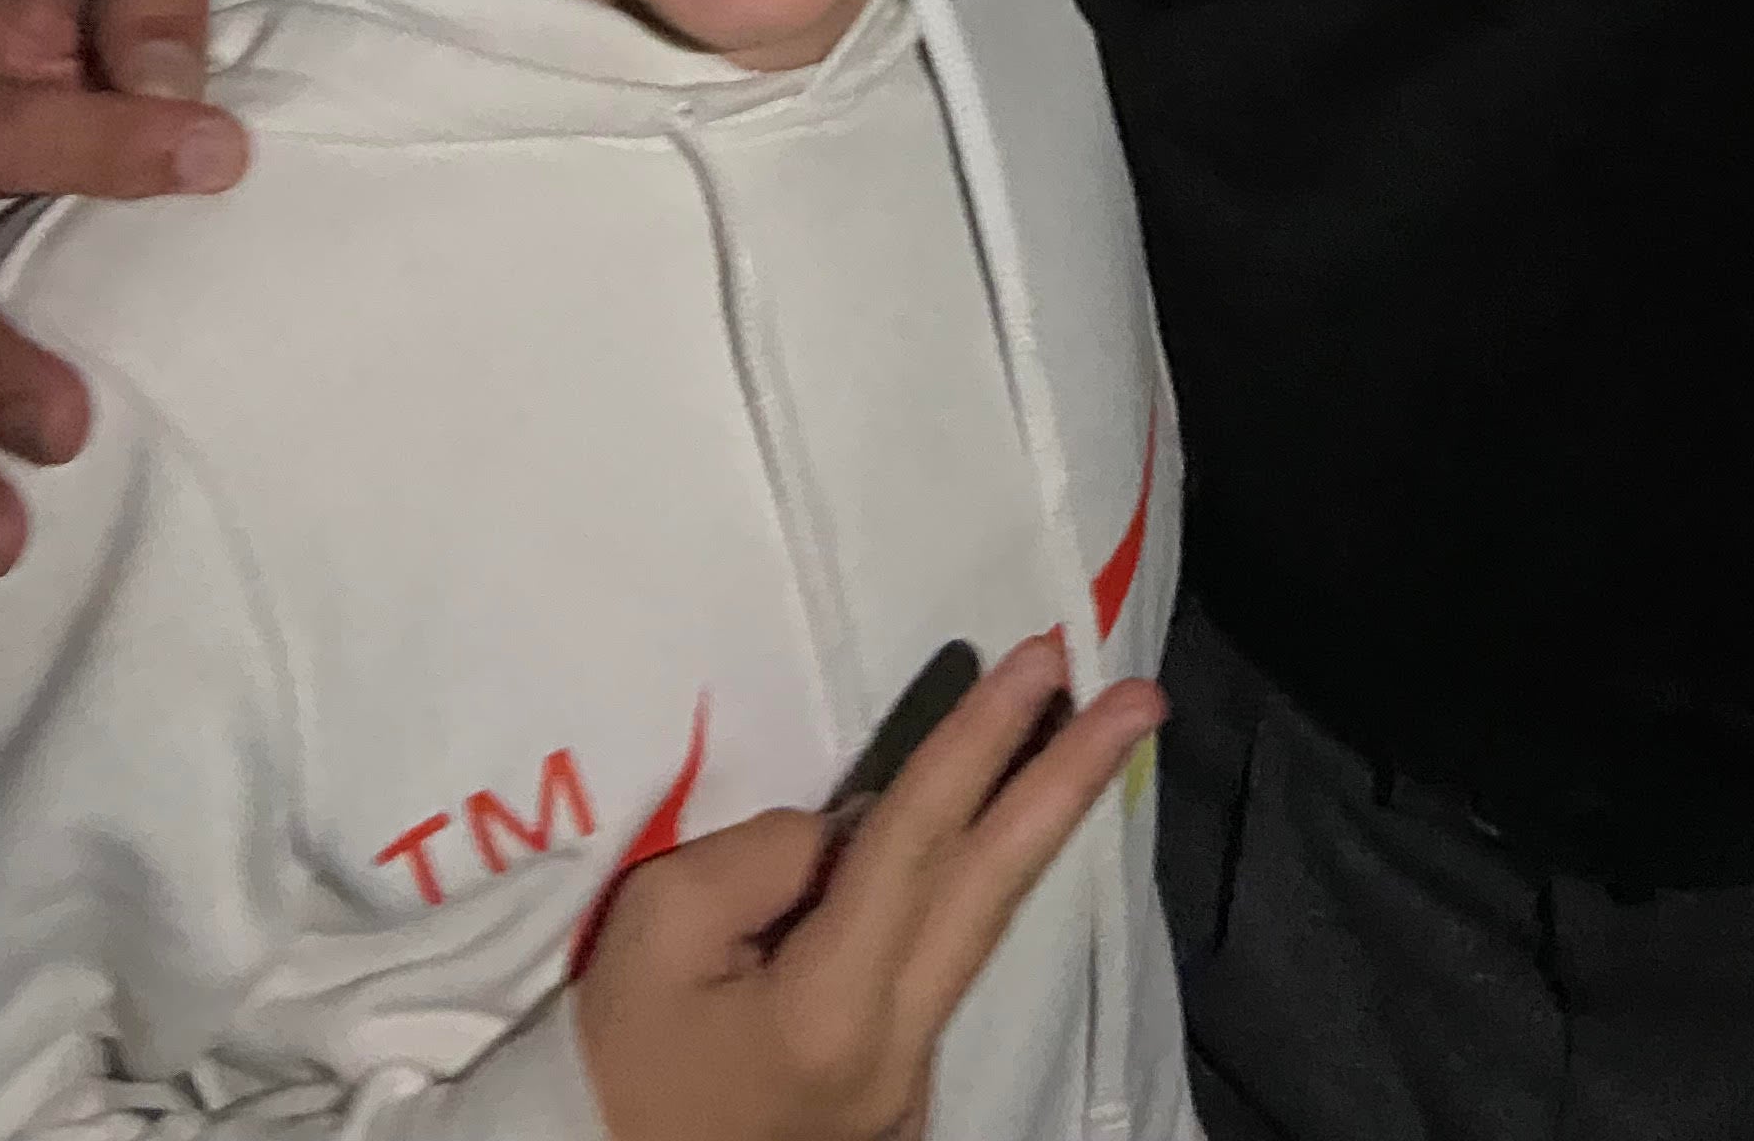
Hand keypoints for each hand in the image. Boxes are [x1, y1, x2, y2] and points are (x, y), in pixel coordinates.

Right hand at [573, 633, 1163, 1140]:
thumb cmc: (609, 1062)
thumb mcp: (654, 932)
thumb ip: (760, 857)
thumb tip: (843, 835)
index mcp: (831, 1010)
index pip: (919, 841)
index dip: (982, 741)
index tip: (1043, 657)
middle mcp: (896, 1055)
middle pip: (993, 892)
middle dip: (1072, 784)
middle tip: (1143, 700)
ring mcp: (905, 1092)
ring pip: (968, 935)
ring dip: (1021, 831)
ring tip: (1074, 744)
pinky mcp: (893, 1107)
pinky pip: (924, 978)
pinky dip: (944, 903)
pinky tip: (948, 850)